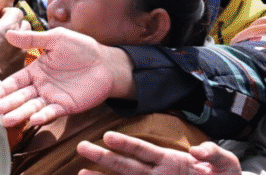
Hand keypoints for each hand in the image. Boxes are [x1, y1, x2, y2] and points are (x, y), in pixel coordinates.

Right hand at [0, 5, 27, 77]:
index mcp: (9, 27)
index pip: (16, 11)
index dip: (6, 12)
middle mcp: (20, 40)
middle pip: (24, 25)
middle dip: (14, 25)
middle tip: (0, 30)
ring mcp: (21, 55)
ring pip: (24, 42)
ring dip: (15, 40)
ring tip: (1, 45)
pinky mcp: (19, 69)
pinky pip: (20, 57)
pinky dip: (13, 55)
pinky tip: (1, 59)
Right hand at [0, 27, 133, 127]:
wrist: (106, 63)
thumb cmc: (81, 48)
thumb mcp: (56, 39)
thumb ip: (33, 39)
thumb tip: (8, 33)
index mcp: (35, 70)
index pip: (15, 81)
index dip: (1, 89)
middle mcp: (40, 86)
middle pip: (19, 96)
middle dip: (5, 104)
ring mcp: (52, 97)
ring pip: (32, 106)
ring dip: (19, 113)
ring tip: (6, 120)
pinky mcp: (66, 106)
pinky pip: (51, 112)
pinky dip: (42, 116)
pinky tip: (33, 119)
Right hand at [77, 131, 241, 174]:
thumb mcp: (226, 164)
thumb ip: (214, 153)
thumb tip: (196, 151)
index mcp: (170, 161)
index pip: (143, 150)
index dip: (126, 144)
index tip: (108, 137)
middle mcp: (157, 174)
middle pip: (125, 164)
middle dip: (103, 157)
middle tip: (82, 147)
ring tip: (81, 173)